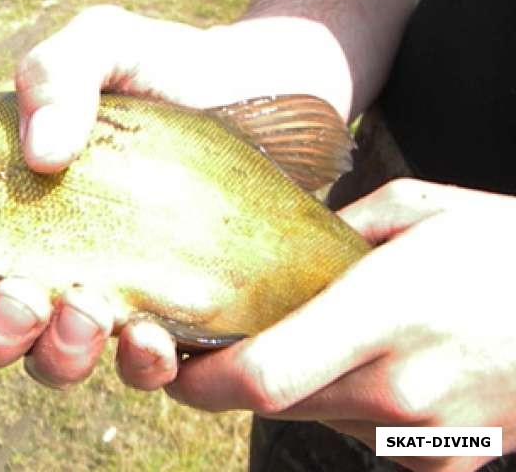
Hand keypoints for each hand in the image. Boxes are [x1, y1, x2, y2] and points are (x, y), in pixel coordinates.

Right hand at [0, 4, 350, 388]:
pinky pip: (139, 367)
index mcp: (9, 201)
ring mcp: (107, 291)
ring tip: (88, 313)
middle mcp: (48, 257)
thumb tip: (41, 154)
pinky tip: (151, 338)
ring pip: (52, 361)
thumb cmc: (171, 66)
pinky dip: (136, 365)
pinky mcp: (170, 315)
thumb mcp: (105, 44)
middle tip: (20, 300)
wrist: (268, 89)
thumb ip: (55, 72)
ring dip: (56, 355)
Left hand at [166, 178, 515, 471]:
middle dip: (235, 376)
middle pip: (272, 401)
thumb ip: (336, 232)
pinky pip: (361, 435)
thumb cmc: (509, 247)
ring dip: (295, 385)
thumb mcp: (420, 209)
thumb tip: (283, 249)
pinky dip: (345, 403)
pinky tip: (377, 364)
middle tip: (225, 337)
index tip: (174, 361)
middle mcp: (399, 385)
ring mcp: (426, 434)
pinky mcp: (447, 462)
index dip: (200, 381)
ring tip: (322, 337)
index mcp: (387, 312)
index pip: (262, 375)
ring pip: (314, 417)